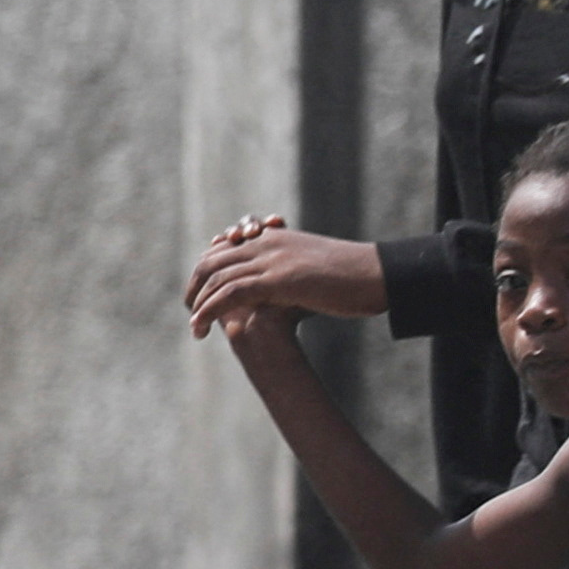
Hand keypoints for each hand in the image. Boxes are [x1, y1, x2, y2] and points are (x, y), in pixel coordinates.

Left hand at [184, 217, 390, 338]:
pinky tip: (201, 329)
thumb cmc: (354, 277)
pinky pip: (230, 294)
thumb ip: (291, 274)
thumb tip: (283, 292)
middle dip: (195, 287)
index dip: (206, 271)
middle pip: (212, 261)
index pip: (224, 248)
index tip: (200, 295)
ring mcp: (271, 259)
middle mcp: (267, 244)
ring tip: (194, 329)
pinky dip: (209, 312)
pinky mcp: (277, 279)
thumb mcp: (314, 270)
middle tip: (190, 312)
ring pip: (216, 278)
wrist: (378, 275)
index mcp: (275, 239)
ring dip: (199, 305)